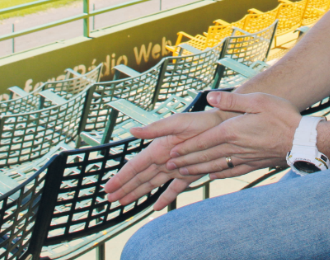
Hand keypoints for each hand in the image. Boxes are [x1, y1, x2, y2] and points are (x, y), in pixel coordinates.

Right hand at [104, 109, 231, 209]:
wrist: (222, 126)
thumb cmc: (200, 122)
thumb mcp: (176, 122)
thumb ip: (155, 129)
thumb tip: (132, 131)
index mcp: (158, 148)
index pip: (135, 167)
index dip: (121, 178)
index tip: (108, 188)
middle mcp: (163, 159)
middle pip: (140, 178)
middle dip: (124, 189)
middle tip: (109, 200)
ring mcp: (175, 168)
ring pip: (152, 184)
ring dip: (137, 194)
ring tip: (123, 202)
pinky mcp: (188, 174)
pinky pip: (174, 189)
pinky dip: (165, 198)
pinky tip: (157, 207)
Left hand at [165, 91, 300, 177]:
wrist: (303, 141)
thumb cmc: (283, 117)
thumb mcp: (258, 101)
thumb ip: (232, 102)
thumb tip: (211, 98)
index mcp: (232, 131)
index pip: (202, 141)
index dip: (185, 148)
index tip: (169, 153)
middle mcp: (235, 148)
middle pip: (204, 157)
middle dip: (184, 161)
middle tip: (167, 167)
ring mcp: (244, 159)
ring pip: (214, 166)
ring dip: (196, 170)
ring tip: (181, 173)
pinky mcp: (253, 165)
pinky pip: (230, 172)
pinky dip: (217, 174)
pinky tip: (211, 176)